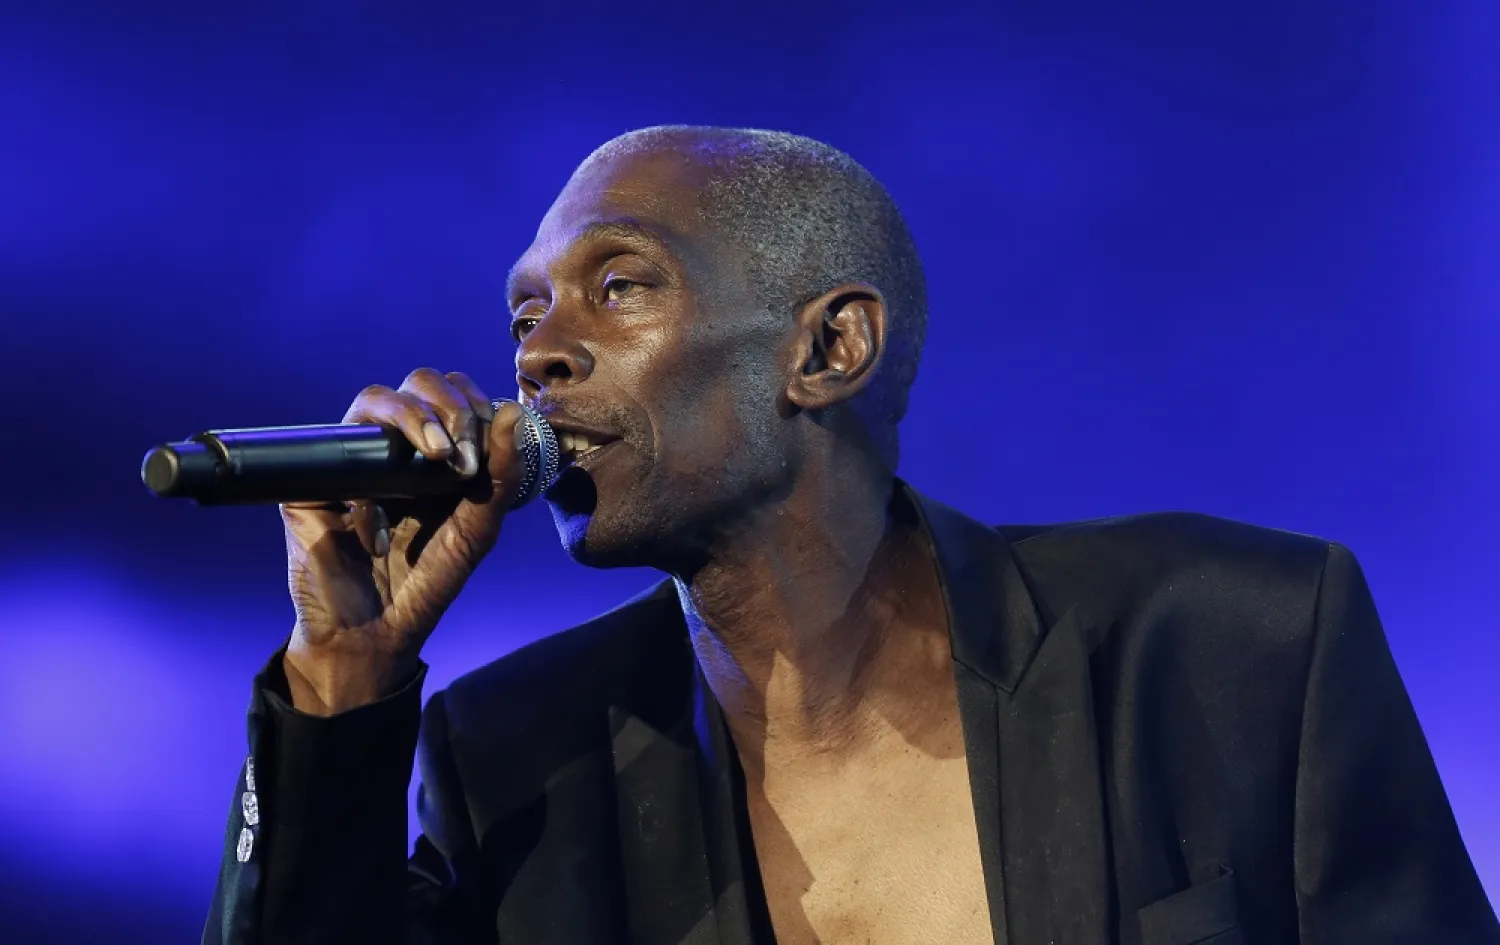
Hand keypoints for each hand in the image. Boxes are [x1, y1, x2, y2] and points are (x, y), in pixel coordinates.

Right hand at [279, 368, 525, 714]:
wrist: (376, 635)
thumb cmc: (428, 580)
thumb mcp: (476, 529)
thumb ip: (500, 475)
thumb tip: (511, 412)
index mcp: (434, 452)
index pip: (452, 394)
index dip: (471, 403)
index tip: (484, 447)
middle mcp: (392, 448)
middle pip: (414, 384)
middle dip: (446, 406)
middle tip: (459, 455)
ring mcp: (351, 463)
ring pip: (371, 402)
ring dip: (411, 419)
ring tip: (437, 457)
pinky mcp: (310, 490)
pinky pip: (337, 466)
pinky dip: (367, 503)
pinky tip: (379, 542)